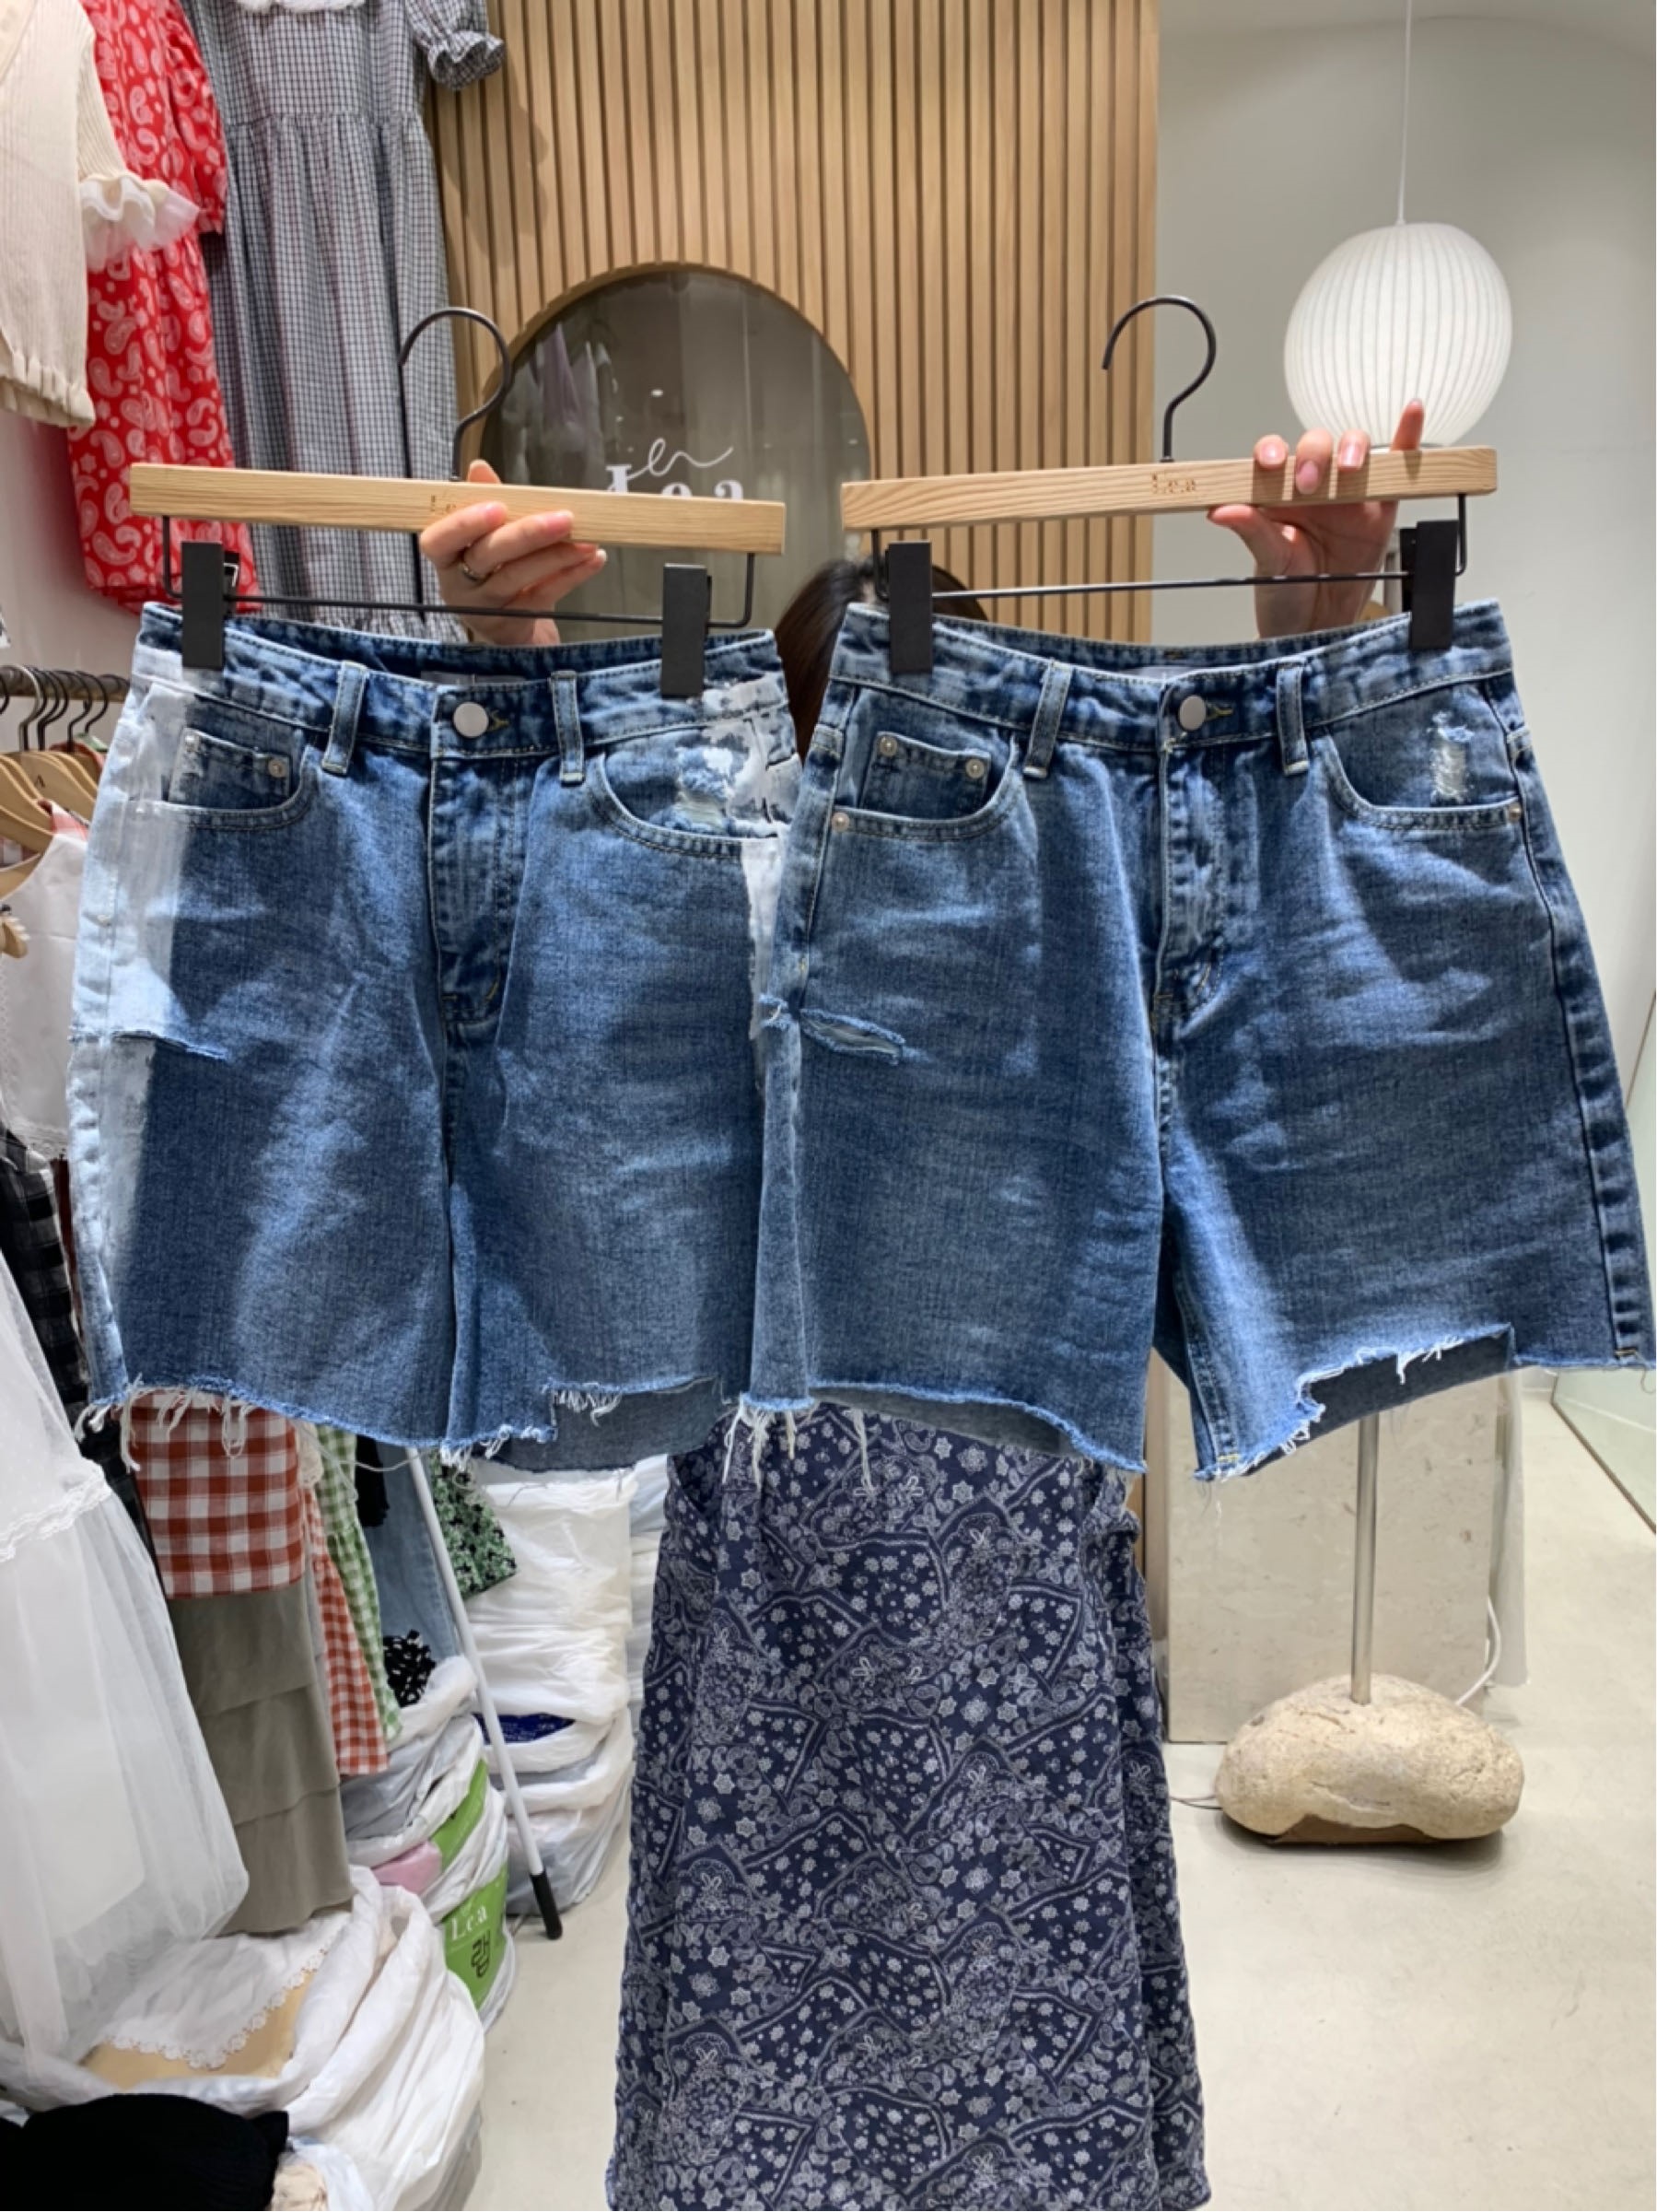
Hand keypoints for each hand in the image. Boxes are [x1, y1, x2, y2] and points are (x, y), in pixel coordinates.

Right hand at [419, 459, 606, 645]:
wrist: (509, 625)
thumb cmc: (493, 568)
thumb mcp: (485, 535)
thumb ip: (483, 501)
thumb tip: (479, 467)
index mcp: (446, 556)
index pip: (439, 540)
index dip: (465, 523)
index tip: (497, 507)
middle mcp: (459, 584)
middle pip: (487, 556)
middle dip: (526, 534)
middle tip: (564, 518)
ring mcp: (486, 607)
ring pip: (518, 577)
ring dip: (556, 555)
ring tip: (588, 540)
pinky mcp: (515, 622)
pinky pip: (545, 596)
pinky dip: (572, 576)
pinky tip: (594, 560)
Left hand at [1208, 400, 1425, 638]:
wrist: (1319, 626)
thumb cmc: (1287, 593)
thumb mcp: (1267, 564)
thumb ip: (1251, 531)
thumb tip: (1220, 509)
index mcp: (1278, 496)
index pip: (1275, 457)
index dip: (1272, 452)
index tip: (1271, 464)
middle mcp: (1313, 487)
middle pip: (1317, 446)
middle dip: (1313, 455)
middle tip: (1309, 484)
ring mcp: (1348, 493)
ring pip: (1353, 449)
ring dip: (1352, 449)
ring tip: (1348, 470)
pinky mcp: (1381, 506)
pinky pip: (1396, 466)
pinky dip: (1407, 438)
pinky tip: (1412, 414)